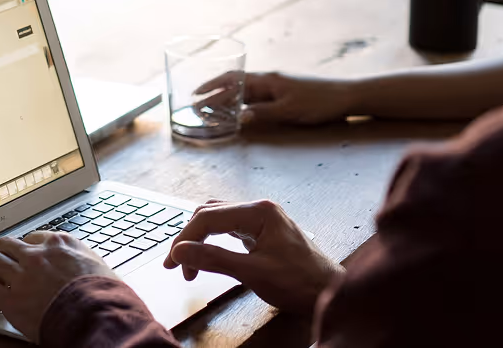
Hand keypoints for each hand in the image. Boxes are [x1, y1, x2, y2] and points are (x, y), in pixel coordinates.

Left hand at [0, 231, 118, 340]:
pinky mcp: (10, 298)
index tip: (28, 257)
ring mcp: (22, 275)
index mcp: (60, 244)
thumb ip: (84, 262)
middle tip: (4, 265)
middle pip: (7, 244)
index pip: (34, 237)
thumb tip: (86, 269)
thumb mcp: (100, 267)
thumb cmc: (106, 295)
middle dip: (4, 254)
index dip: (29, 249)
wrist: (98, 315)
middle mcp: (37, 255)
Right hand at [164, 200, 341, 312]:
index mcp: (259, 212)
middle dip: (189, 238)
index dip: (185, 239)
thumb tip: (181, 251)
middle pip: (210, 214)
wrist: (329, 293)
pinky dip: (213, 241)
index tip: (173, 262)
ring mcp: (262, 219)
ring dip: (200, 239)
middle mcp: (259, 209)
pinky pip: (229, 228)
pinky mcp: (263, 231)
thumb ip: (214, 259)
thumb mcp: (253, 273)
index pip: (208, 217)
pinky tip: (208, 255)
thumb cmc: (301, 282)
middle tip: (176, 265)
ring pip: (218, 220)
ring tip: (188, 263)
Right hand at [195, 72, 354, 125]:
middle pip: (235, 83)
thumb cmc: (319, 102)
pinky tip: (239, 109)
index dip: (212, 87)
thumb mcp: (289, 111)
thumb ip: (263, 113)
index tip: (195, 95)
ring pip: (245, 90)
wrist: (346, 96)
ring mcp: (277, 85)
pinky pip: (256, 95)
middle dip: (214, 91)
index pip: (233, 81)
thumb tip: (239, 117)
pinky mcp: (284, 92)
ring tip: (212, 107)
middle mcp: (269, 80)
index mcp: (267, 80)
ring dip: (227, 97)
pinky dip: (242, 101)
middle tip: (197, 102)